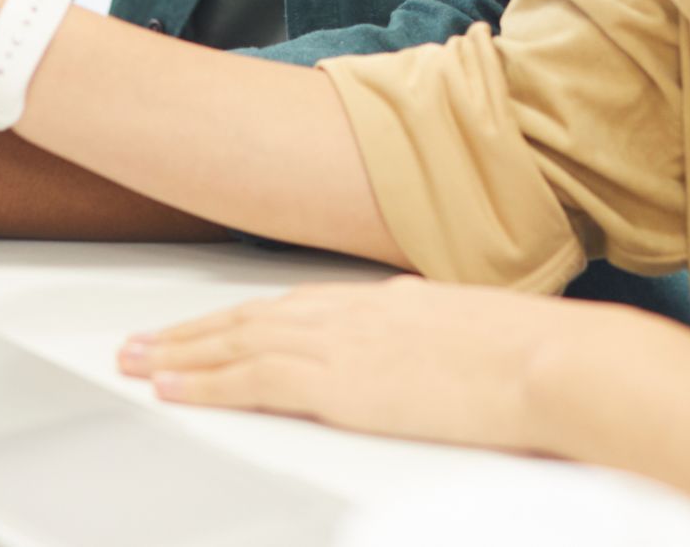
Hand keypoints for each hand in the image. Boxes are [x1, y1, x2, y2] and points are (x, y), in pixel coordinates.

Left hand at [116, 277, 641, 452]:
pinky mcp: (337, 381)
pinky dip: (203, 381)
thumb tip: (426, 333)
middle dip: (192, 331)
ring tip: (136, 361)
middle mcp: (356, 311)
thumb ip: (439, 333)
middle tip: (142, 341)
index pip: (297, 307)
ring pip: (237, 342)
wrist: (553, 361)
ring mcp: (343, 342)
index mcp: (389, 301)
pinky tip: (172, 387)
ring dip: (181, 352)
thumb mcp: (480, 335)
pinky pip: (249, 379)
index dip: (245, 318)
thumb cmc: (538, 358)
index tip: (210, 326)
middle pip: (253, 317)